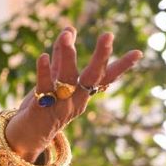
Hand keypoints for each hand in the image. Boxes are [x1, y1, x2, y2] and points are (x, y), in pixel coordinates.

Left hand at [5, 27, 142, 160]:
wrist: (28, 137)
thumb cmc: (44, 105)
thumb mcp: (56, 78)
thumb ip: (61, 55)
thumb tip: (70, 28)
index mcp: (83, 93)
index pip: (106, 78)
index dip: (121, 66)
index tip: (138, 53)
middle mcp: (76, 99)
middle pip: (92, 77)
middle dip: (100, 56)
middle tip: (107, 36)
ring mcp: (60, 104)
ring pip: (67, 79)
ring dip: (67, 56)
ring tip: (66, 36)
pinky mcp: (41, 107)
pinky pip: (44, 87)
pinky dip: (43, 71)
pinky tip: (43, 56)